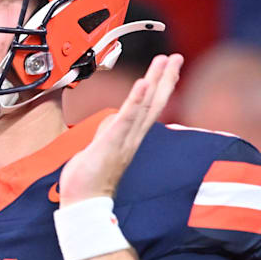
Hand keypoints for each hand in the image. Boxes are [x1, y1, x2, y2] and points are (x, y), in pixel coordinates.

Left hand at [58, 54, 182, 205]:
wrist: (84, 202)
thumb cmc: (90, 178)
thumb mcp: (99, 146)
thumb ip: (109, 131)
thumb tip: (113, 118)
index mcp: (130, 136)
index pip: (150, 106)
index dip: (160, 85)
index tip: (170, 66)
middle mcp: (132, 137)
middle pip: (155, 102)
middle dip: (166, 78)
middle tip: (177, 57)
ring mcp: (124, 139)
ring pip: (145, 106)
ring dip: (154, 82)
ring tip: (164, 62)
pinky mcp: (113, 142)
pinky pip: (127, 118)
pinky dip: (136, 101)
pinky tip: (142, 84)